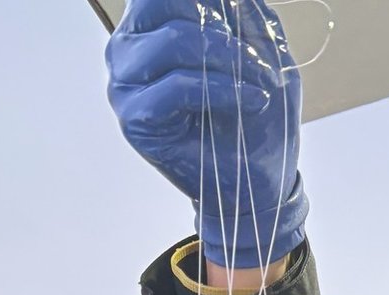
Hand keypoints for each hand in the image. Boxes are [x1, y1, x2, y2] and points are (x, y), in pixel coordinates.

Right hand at [106, 0, 307, 269]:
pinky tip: (251, 101)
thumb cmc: (256, 119)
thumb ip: (243, 8)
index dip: (208, 1)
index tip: (241, 26)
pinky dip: (223, 90)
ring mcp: (126, 84)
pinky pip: (179, 85)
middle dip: (221, 29)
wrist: (259, 182)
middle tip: (256, 59)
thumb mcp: (262, 50)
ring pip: (175, 42)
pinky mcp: (136, 119)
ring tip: (260, 86)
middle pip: (165, 3)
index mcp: (150, 26)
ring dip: (230, 60)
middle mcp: (129, 49)